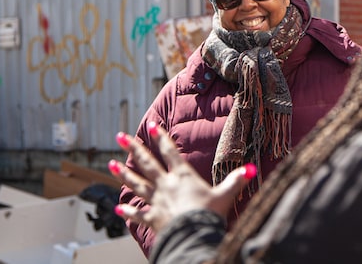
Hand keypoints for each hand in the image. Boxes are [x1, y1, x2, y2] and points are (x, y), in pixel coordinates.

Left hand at [108, 121, 255, 231]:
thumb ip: (236, 181)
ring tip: (111, 164)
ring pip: (136, 184)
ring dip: (123, 174)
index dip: (160, 138)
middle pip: (146, 163)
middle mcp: (166, 185)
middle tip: (119, 136)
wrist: (193, 235)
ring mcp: (156, 201)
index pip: (169, 152)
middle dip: (133, 148)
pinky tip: (117, 210)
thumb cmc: (209, 215)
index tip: (150, 125)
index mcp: (182, 177)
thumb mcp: (225, 196)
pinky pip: (138, 214)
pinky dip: (128, 213)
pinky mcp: (152, 218)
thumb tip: (250, 168)